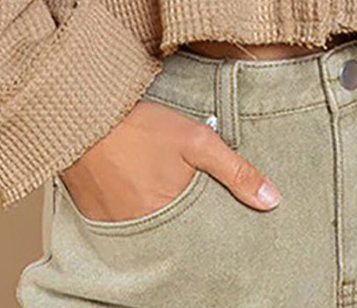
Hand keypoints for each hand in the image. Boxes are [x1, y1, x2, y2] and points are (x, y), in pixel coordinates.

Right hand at [59, 99, 281, 221]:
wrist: (85, 117)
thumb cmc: (141, 127)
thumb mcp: (197, 141)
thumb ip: (235, 171)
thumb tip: (271, 200)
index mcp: (171, 214)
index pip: (198, 240)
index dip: (209, 233)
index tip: (218, 227)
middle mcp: (143, 228)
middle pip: (172, 237)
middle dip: (183, 226)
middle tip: (184, 205)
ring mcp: (116, 225)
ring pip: (146, 231)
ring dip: (156, 218)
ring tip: (158, 194)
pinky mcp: (94, 216)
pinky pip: (119, 225)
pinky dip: (129, 214)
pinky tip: (133, 191)